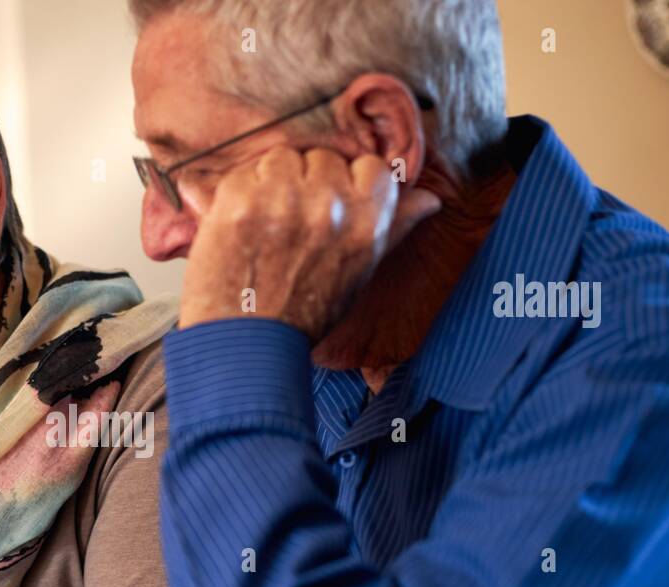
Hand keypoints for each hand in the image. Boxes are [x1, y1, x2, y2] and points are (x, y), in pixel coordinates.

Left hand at [179, 146, 441, 340]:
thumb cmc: (305, 314)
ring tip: (264, 227)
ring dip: (270, 185)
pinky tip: (239, 230)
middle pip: (321, 159)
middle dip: (305, 184)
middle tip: (289, 226)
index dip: (346, 184)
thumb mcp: (360, 272)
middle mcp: (331, 206)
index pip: (370, 167)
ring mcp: (284, 201)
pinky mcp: (241, 202)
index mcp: (368, 221)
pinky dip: (237, 196)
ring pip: (281, 159)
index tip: (329, 208)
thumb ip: (392, 227)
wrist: (248, 345)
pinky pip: (244, 174)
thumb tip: (430, 199)